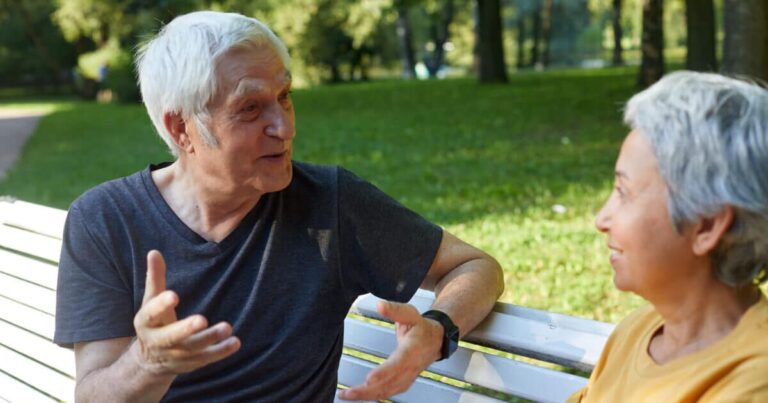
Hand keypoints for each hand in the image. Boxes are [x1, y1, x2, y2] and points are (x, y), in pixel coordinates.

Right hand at [132, 250, 240, 375]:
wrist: (150, 361)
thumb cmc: (155, 321)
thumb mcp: (150, 301)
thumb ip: (155, 278)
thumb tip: (154, 252)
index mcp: (146, 323)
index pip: (151, 313)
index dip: (161, 305)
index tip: (174, 295)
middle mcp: (158, 342)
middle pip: (171, 337)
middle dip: (186, 329)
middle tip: (202, 319)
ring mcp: (175, 355)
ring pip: (193, 349)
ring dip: (210, 339)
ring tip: (227, 327)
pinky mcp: (191, 362)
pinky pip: (206, 358)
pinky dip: (221, 352)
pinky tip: (235, 342)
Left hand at [338, 301, 442, 400]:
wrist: (436, 341)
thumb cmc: (421, 327)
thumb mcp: (410, 313)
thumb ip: (395, 309)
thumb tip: (379, 304)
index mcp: (412, 349)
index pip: (398, 363)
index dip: (384, 372)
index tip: (369, 379)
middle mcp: (410, 367)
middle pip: (389, 383)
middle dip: (368, 390)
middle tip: (348, 392)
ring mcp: (408, 377)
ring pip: (387, 391)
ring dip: (366, 395)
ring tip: (346, 395)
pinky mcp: (403, 382)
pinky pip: (388, 392)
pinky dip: (373, 396)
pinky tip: (358, 396)